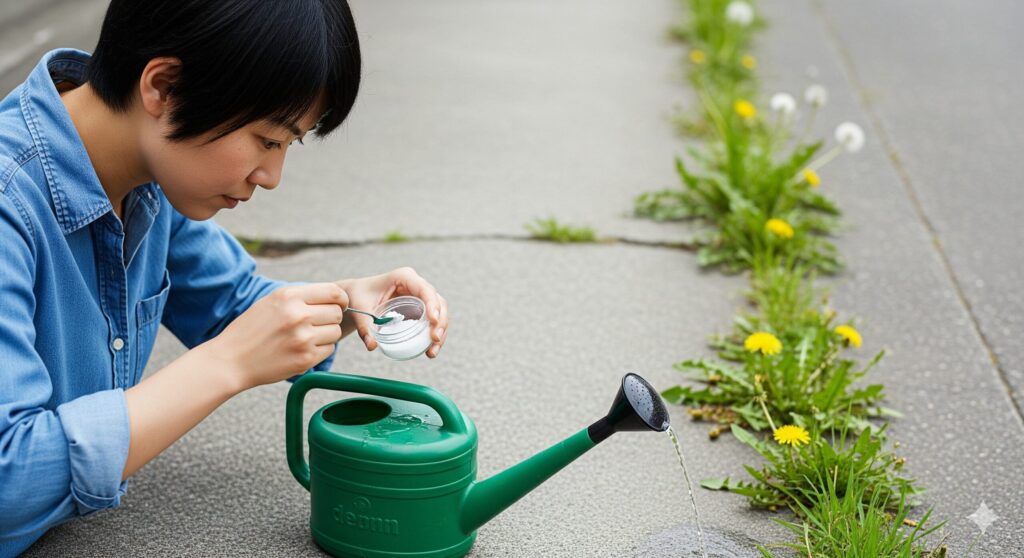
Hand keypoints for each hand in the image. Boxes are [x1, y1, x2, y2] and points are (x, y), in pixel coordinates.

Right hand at [205, 283, 347, 388]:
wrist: (230, 360)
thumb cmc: (251, 329)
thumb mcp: (272, 302)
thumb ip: (301, 297)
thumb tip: (335, 296)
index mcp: (289, 296)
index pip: (334, 292)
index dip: (340, 299)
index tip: (337, 305)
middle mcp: (298, 315)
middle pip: (337, 313)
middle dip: (331, 318)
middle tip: (316, 324)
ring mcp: (303, 338)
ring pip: (335, 332)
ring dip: (326, 335)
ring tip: (305, 338)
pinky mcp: (305, 359)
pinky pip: (329, 350)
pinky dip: (320, 350)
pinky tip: (301, 350)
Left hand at [338, 267, 447, 357]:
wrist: (357, 295)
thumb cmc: (359, 296)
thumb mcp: (360, 310)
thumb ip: (365, 328)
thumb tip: (372, 346)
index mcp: (404, 277)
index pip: (425, 289)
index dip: (433, 304)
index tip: (433, 321)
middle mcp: (415, 284)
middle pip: (438, 301)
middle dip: (440, 321)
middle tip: (435, 340)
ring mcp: (420, 296)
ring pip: (439, 311)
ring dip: (441, 331)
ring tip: (432, 352)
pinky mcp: (420, 307)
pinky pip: (433, 320)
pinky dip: (434, 334)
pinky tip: (430, 350)